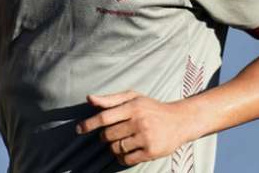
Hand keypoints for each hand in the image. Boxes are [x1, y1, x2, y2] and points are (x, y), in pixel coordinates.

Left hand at [76, 90, 193, 166]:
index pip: (105, 117)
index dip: (89, 124)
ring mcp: (145, 137)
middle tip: (111, 135)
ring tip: (122, 142)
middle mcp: (139, 121)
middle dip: (105, 137)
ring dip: (114, 148)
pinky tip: (126, 152)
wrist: (180, 120)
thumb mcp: (133, 98)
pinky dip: (122, 158)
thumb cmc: (152, 108)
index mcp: (133, 107)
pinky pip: (126, 160)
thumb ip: (111, 99)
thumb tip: (89, 98)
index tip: (79, 129)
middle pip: (108, 136)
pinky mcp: (151, 151)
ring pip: (116, 149)